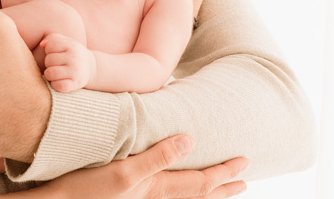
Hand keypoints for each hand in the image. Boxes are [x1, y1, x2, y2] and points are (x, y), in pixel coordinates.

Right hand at [20, 135, 248, 198]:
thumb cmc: (87, 188)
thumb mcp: (125, 170)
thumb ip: (158, 156)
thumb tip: (191, 140)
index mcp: (156, 189)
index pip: (201, 183)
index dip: (224, 173)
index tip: (245, 163)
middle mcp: (152, 195)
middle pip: (196, 193)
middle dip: (221, 187)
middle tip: (243, 181)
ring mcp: (139, 195)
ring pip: (181, 194)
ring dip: (202, 188)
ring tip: (215, 182)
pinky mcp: (125, 191)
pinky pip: (164, 189)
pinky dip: (179, 185)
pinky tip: (170, 178)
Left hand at [40, 32, 94, 91]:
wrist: (91, 68)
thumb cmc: (73, 53)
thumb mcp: (66, 42)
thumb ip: (52, 38)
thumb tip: (42, 44)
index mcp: (72, 45)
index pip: (50, 46)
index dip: (49, 50)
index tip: (56, 53)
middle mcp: (74, 58)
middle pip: (48, 60)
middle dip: (49, 63)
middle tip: (56, 64)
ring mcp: (75, 71)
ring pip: (50, 73)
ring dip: (50, 75)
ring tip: (56, 73)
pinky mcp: (75, 84)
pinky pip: (57, 86)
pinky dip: (55, 85)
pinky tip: (60, 81)